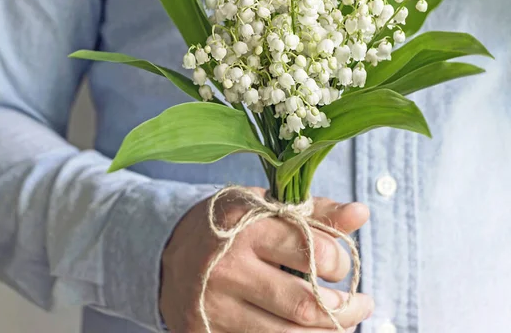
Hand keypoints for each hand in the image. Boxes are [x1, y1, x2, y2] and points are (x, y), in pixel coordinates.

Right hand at [160, 187, 372, 332]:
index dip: (341, 262)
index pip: (314, 250)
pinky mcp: (206, 332)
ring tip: (344, 323)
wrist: (167, 252)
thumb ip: (315, 211)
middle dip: (346, 309)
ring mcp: (215, 305)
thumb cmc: (229, 226)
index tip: (340, 264)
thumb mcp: (266, 206)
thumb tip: (361, 213)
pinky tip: (307, 331)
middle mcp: (228, 266)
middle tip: (361, 303)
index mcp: (246, 224)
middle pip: (305, 304)